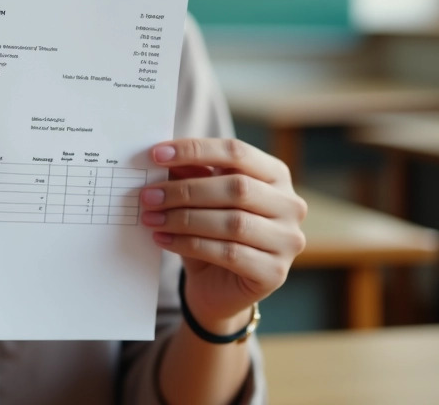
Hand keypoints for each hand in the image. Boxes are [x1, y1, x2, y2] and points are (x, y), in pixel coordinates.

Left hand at [141, 138, 306, 327]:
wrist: (220, 287)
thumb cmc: (212, 233)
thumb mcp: (199, 199)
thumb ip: (191, 175)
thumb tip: (165, 158)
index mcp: (275, 175)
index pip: (237, 152)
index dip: (195, 150)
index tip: (157, 154)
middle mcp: (290, 205)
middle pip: (236, 187)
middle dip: (185, 190)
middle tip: (148, 195)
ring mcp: (287, 240)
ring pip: (233, 222)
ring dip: (184, 219)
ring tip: (151, 218)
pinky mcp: (274, 272)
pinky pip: (229, 253)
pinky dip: (190, 244)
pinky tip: (164, 239)